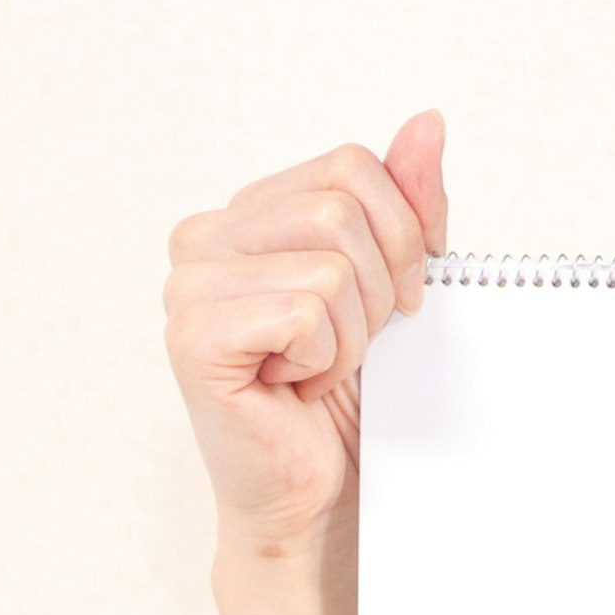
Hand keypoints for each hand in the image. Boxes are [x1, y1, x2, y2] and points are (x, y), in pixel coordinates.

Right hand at [163, 110, 449, 557]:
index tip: (396, 297)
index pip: (352, 166)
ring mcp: (187, 286)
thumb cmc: (347, 393)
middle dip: (380, 284)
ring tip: (317, 367)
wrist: (320, 492)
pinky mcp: (192, 338)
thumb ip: (408, 202)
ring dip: (353, 330)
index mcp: (246, 212)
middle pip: (343, 206)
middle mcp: (202, 237)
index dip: (402, 233)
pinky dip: (324, 356)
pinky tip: (292, 386)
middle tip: (350, 344)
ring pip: (330, 262)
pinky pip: (305, 310)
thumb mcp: (396, 281)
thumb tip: (427, 122)